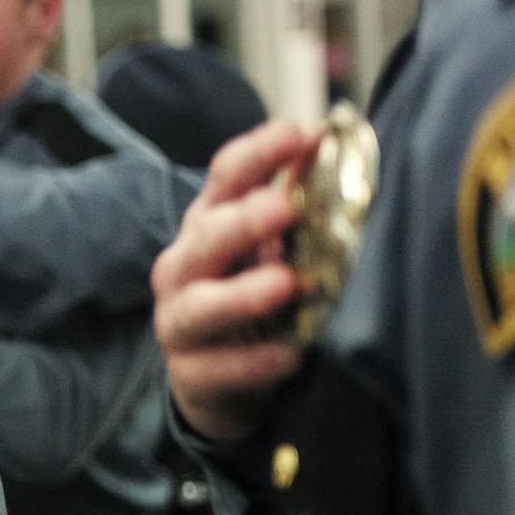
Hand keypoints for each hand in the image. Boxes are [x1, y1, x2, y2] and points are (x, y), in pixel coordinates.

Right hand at [151, 120, 322, 441]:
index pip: (226, 178)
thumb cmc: (253, 301)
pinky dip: (254, 362)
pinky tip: (289, 356)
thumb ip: (296, 210)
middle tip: (284, 207)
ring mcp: (179, 323)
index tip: (302, 133)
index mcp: (207, 225)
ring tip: (285, 284)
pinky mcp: (190, 374)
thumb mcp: (273, 251)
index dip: (258, 154)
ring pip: (199, 306)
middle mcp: (183, 269)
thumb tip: (334, 153)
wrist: (221, 381)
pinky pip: (218, 368)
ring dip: (241, 295)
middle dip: (243, 221)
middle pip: (204, 238)